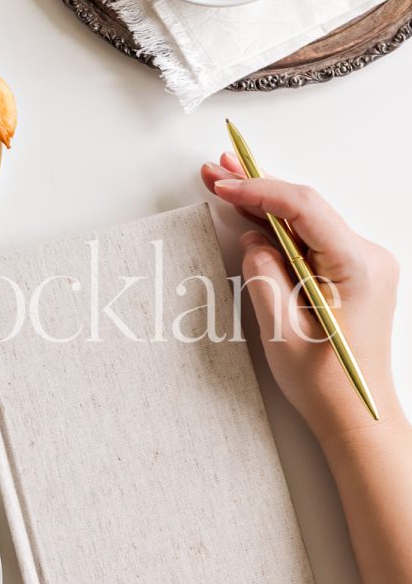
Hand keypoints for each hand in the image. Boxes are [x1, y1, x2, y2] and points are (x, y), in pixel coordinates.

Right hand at [202, 153, 404, 454]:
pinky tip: (251, 215)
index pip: (304, 208)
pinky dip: (279, 228)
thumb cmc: (325, 383)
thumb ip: (264, 274)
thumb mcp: (282, 329)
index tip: (225, 185)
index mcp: (358, 266)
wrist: (355, 413)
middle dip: (258, 187)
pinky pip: (310, 239)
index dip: (260, 190)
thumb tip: (254, 238)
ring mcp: (361, 262)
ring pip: (306, 220)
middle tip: (217, 170)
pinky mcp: (350, 271)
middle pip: (306, 206)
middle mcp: (367, 256)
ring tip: (224, 184)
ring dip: (265, 204)